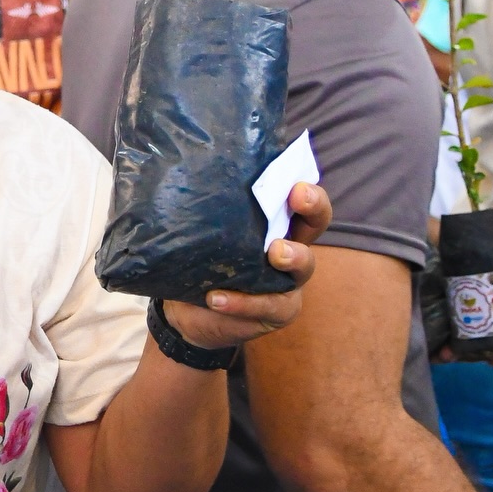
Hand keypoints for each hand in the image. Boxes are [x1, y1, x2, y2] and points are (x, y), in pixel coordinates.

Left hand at [164, 182, 331, 350]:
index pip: (298, 196)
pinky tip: (216, 298)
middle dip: (314, 208)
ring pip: (303, 267)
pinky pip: (266, 306)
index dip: (307, 189)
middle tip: (296, 201)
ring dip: (292, 256)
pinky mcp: (275, 311)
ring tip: (275, 253)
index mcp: (272, 220)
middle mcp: (288, 245)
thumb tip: (177, 179)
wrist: (187, 312)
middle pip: (316, 222)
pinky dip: (241, 302)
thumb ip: (201, 213)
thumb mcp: (200, 234)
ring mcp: (287, 281)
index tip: (297, 185)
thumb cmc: (198, 260)